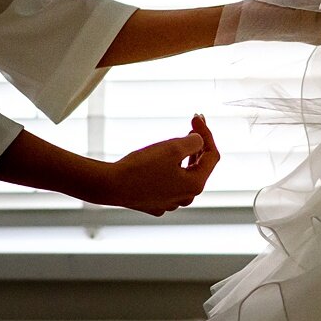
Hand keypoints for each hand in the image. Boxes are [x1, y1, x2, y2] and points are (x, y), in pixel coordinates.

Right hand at [92, 114, 219, 215]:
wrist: (109, 185)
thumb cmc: (141, 167)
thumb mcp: (172, 147)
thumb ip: (194, 141)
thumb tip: (199, 141)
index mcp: (194, 185)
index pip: (212, 156)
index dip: (207, 134)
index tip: (195, 117)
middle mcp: (185, 198)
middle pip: (199, 166)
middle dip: (198, 144)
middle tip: (192, 124)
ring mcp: (169, 202)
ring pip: (184, 175)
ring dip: (184, 156)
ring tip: (180, 139)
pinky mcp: (153, 202)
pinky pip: (168, 182)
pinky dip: (169, 168)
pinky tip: (162, 159)